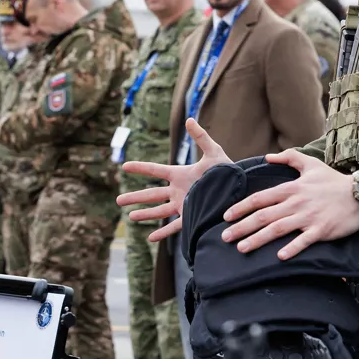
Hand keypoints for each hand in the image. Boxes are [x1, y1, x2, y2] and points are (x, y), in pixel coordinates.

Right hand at [117, 119, 229, 241]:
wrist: (240, 190)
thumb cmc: (228, 171)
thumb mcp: (213, 152)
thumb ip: (201, 137)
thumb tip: (189, 120)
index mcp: (180, 175)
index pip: (155, 170)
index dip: (140, 168)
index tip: (124, 166)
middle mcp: (178, 191)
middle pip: (151, 194)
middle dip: (135, 197)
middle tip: (118, 200)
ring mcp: (183, 205)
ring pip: (159, 211)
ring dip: (144, 214)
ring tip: (130, 217)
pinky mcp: (192, 217)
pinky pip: (174, 226)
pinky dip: (163, 233)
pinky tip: (150, 238)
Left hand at [222, 149, 358, 259]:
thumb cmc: (334, 180)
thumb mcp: (311, 164)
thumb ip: (288, 158)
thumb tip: (268, 157)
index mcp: (291, 188)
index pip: (260, 198)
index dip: (241, 207)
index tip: (226, 217)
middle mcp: (296, 203)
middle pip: (263, 215)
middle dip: (242, 227)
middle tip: (225, 237)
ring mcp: (308, 217)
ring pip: (277, 229)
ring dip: (257, 239)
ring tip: (241, 248)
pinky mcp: (322, 230)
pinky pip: (303, 241)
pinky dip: (291, 248)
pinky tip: (279, 257)